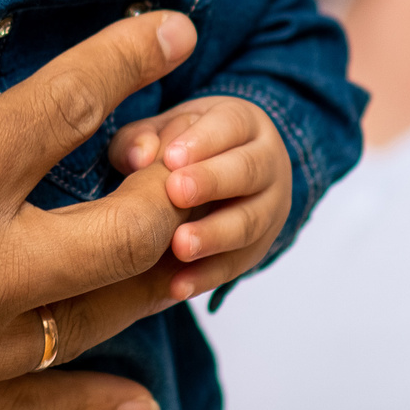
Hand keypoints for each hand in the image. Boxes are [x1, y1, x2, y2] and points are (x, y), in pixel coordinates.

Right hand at [0, 0, 207, 409]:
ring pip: (94, 319)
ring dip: (151, 286)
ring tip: (195, 257)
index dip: (126, 60)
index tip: (172, 29)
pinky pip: (37, 404)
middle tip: (196, 159)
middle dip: (168, 186)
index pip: (65, 103)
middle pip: (118, 226)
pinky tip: (143, 399)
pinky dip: (96, 398)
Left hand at [108, 97, 292, 298]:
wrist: (218, 177)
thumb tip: (138, 155)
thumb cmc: (182, 148)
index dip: (203, 141)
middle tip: (176, 193)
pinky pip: (238, 264)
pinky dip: (207, 276)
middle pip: (249, 171)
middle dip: (213, 182)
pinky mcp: (261, 246)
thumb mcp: (159, 133)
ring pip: (251, 221)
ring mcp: (271, 207)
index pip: (231, 125)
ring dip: (215, 236)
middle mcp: (268, 162)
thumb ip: (141, 139)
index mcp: (245, 123)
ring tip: (179, 246)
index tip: (170, 158)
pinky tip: (177, 286)